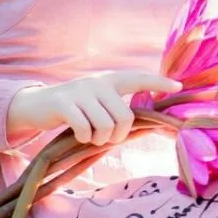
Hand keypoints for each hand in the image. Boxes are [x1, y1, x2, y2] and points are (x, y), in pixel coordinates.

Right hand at [7, 71, 181, 145]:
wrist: (38, 104)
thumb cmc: (77, 108)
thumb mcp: (98, 101)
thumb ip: (118, 106)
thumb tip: (149, 124)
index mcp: (110, 80)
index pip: (138, 78)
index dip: (158, 81)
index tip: (178, 86)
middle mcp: (98, 82)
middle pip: (125, 117)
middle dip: (117, 135)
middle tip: (104, 137)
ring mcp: (81, 91)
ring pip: (106, 126)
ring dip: (99, 139)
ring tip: (89, 134)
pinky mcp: (65, 104)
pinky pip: (85, 129)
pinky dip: (84, 138)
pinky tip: (77, 134)